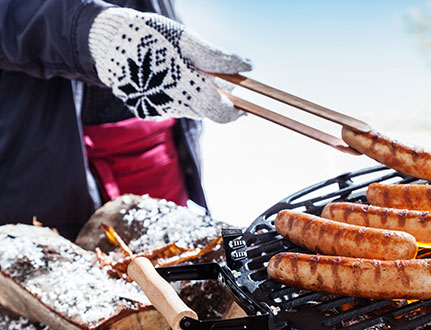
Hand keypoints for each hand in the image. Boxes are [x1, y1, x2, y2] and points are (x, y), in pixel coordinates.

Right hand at [88, 8, 250, 121]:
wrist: (104, 42)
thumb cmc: (149, 36)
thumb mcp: (186, 40)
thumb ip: (217, 57)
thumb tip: (247, 66)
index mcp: (184, 88)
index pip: (221, 112)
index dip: (237, 109)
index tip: (244, 101)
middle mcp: (172, 105)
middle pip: (207, 110)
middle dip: (216, 96)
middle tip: (213, 74)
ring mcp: (158, 110)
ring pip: (191, 108)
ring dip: (196, 93)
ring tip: (185, 67)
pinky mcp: (147, 110)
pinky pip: (173, 106)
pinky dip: (178, 94)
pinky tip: (167, 75)